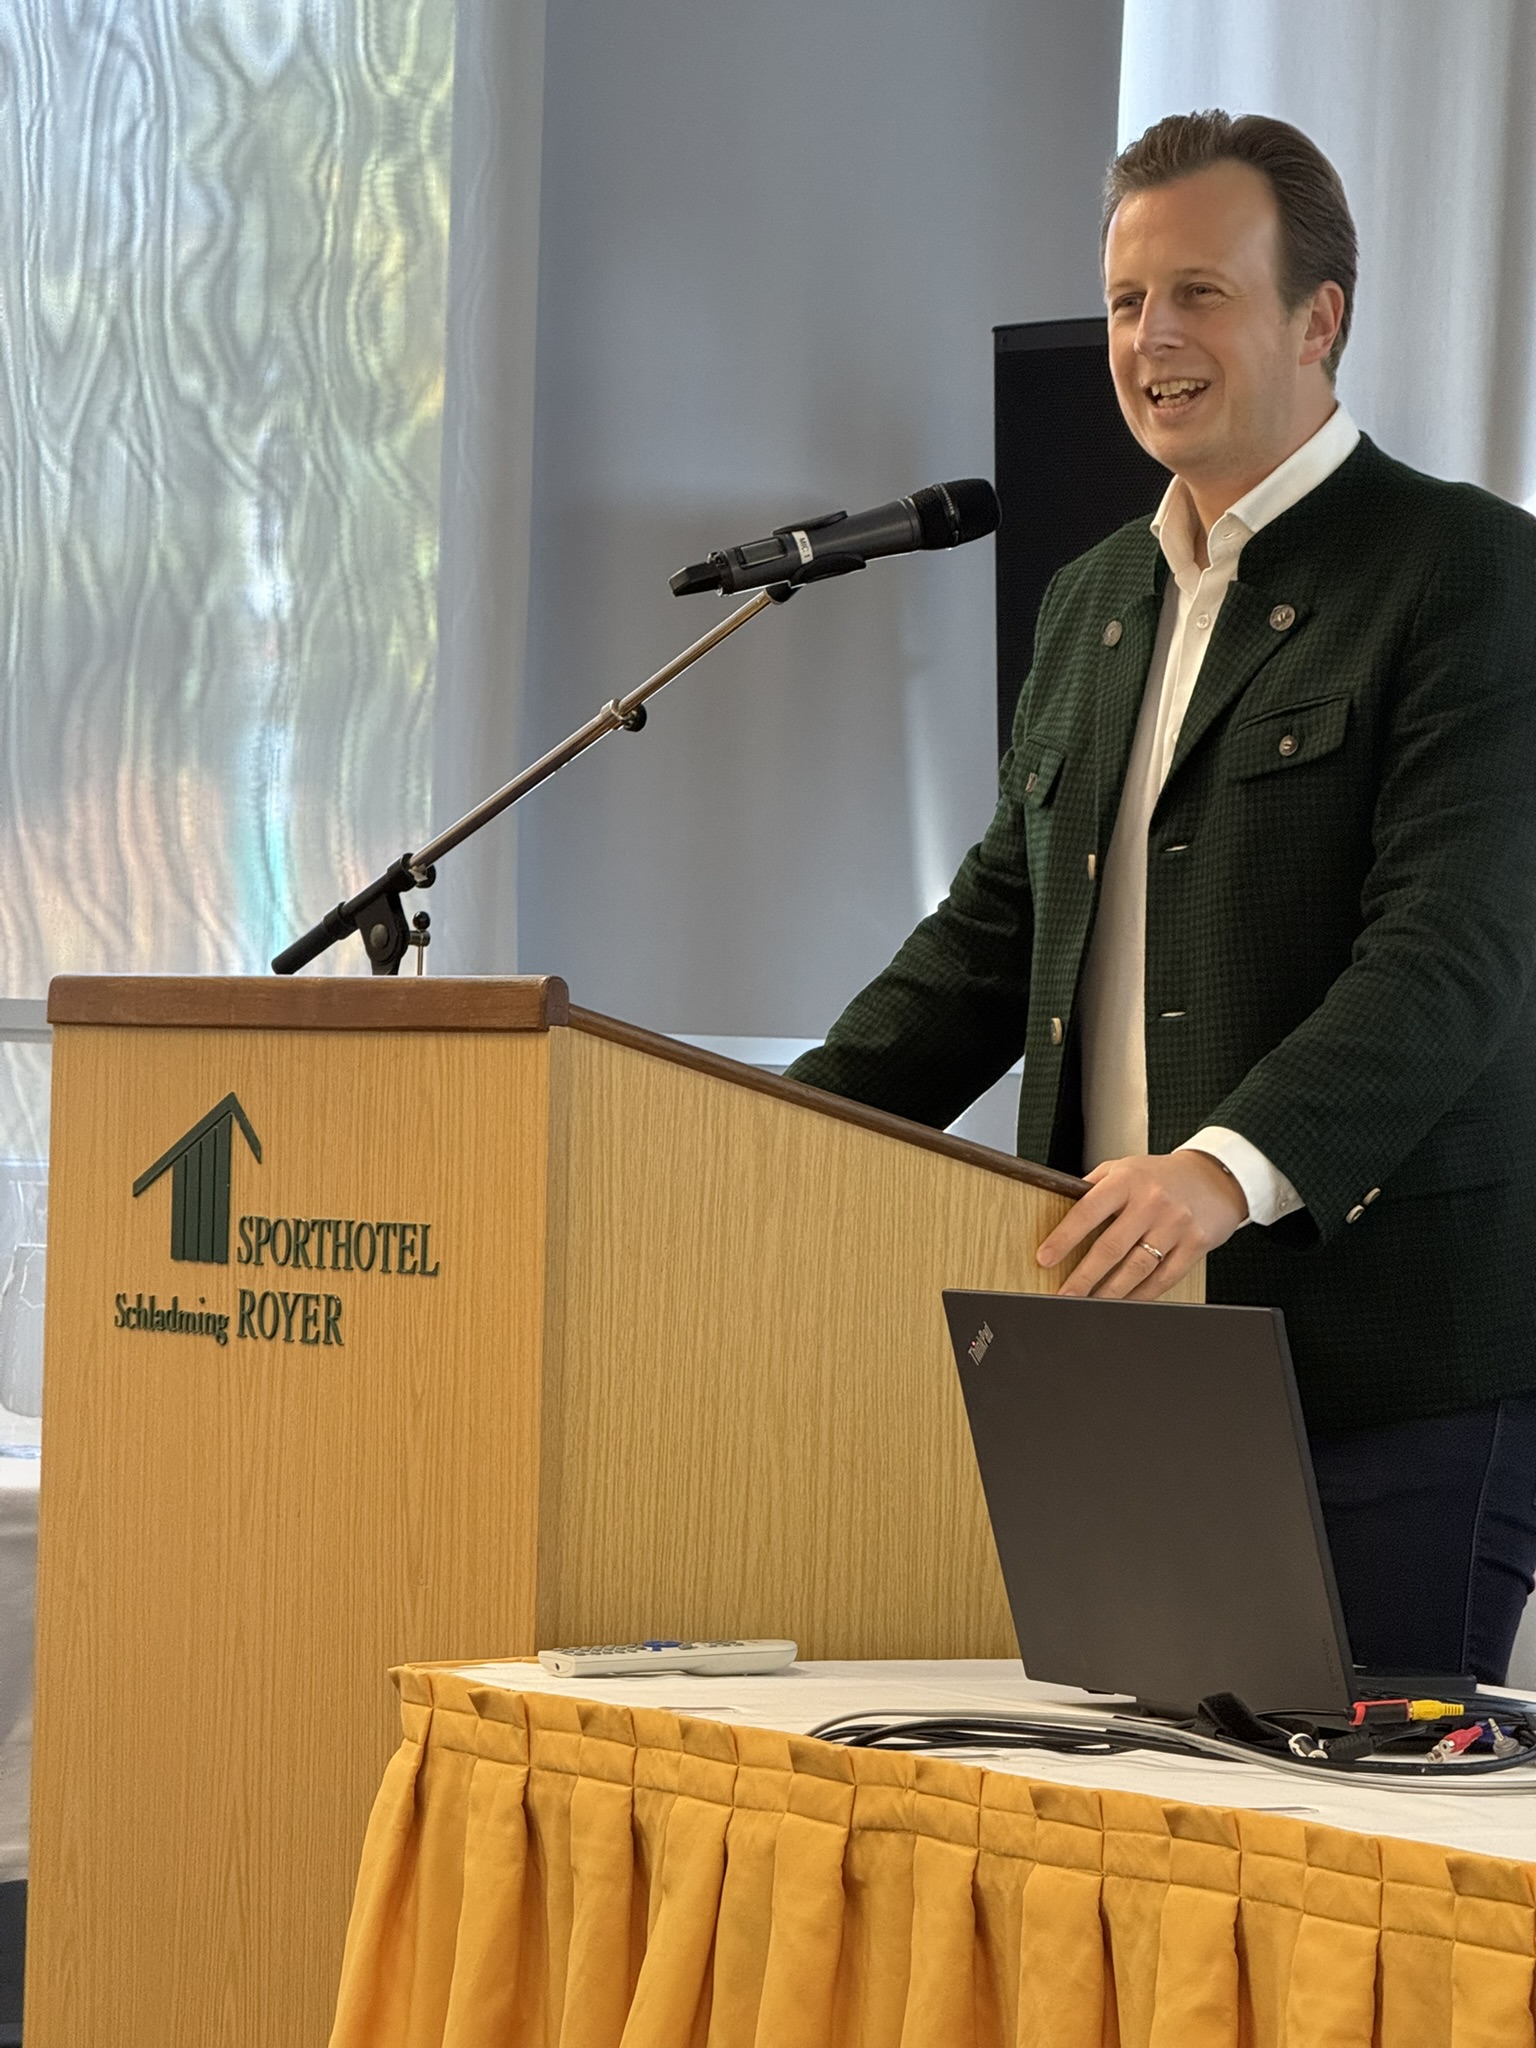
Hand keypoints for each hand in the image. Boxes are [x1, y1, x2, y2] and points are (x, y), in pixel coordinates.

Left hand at [1035, 1150, 1247, 1300]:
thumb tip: (1060, 1204)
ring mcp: (1175, 1224)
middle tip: (1063, 1294)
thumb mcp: (1125, 1168)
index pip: (1087, 1211)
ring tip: (1089, 1304)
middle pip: (1110, 1247)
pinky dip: (1142, 1294)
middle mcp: (1151, 1201)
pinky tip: (1125, 1302)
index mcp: (1127, 1180)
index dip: (1063, 1238)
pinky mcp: (1195, 1244)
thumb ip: (1094, 1186)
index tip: (1044, 1258)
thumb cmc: (1162, 1175)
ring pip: (1136, 1267)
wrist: (1215, 1176)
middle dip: (1082, 1276)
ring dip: (1110, 1292)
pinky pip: (1163, 1277)